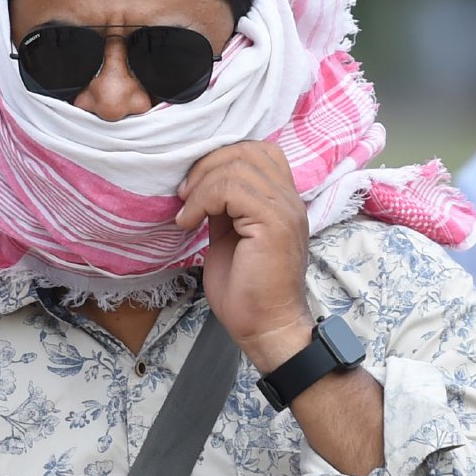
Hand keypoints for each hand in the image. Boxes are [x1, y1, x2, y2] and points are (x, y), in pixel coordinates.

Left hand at [177, 142, 313, 368]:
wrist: (266, 326)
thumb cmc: (248, 290)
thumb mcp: (231, 236)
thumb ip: (226, 207)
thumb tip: (203, 184)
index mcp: (283, 201)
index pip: (260, 151)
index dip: (222, 158)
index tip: (195, 187)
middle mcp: (290, 200)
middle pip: (248, 150)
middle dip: (207, 165)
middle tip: (185, 195)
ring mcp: (285, 210)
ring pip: (238, 165)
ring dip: (201, 184)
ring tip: (187, 211)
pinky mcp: (273, 223)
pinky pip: (232, 189)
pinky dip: (202, 200)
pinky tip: (190, 222)